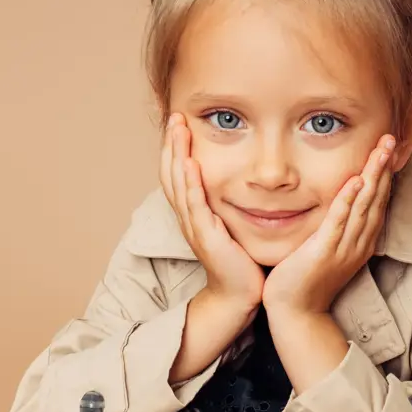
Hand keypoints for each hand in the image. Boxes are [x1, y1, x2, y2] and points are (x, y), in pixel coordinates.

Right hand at [160, 113, 263, 310]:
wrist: (239, 294)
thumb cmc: (239, 260)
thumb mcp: (230, 223)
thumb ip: (227, 202)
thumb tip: (240, 177)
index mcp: (192, 213)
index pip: (177, 174)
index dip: (175, 148)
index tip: (180, 122)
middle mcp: (188, 217)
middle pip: (170, 174)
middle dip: (172, 143)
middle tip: (175, 117)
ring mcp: (194, 226)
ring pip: (178, 184)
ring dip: (176, 154)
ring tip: (178, 130)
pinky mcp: (206, 236)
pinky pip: (195, 205)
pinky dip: (190, 183)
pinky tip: (190, 164)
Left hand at [262, 135, 394, 315]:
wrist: (297, 313)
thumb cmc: (307, 279)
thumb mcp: (328, 248)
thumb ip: (336, 225)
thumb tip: (339, 202)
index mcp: (361, 240)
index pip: (378, 200)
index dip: (385, 173)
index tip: (389, 148)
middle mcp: (359, 242)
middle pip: (377, 197)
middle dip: (384, 166)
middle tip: (391, 138)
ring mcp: (344, 247)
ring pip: (364, 205)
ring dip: (373, 175)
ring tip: (381, 150)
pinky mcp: (324, 251)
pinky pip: (339, 221)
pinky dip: (348, 200)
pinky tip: (356, 181)